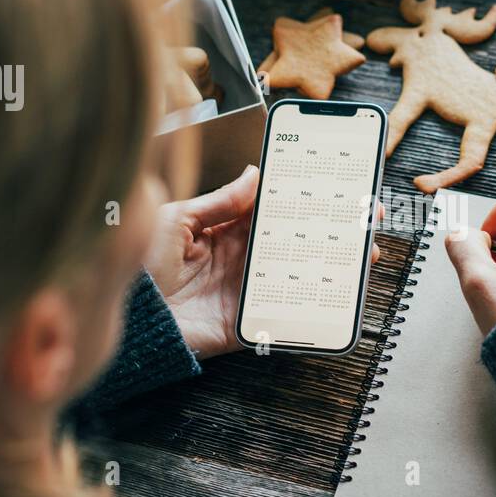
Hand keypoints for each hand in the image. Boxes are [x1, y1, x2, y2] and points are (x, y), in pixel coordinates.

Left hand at [147, 165, 381, 357]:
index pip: (273, 210)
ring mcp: (250, 290)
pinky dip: (315, 308)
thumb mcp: (176, 220)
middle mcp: (243, 259)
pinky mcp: (250, 321)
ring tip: (365, 253)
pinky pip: (289, 315)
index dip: (303, 198)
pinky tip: (341, 295)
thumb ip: (219, 202)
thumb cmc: (139, 267)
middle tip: (365, 217)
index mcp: (226, 230)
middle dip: (332, 230)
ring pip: (303, 276)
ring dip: (336, 266)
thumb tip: (253, 175)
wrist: (130, 319)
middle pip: (298, 242)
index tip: (332, 186)